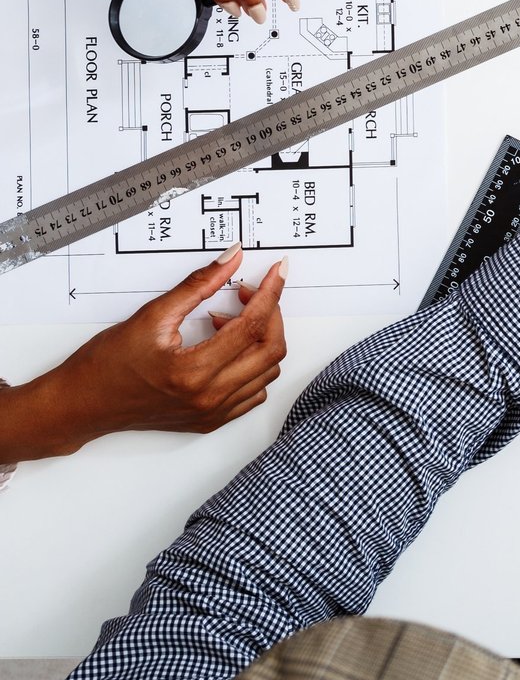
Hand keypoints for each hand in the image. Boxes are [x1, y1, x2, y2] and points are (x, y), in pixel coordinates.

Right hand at [0, 248, 288, 463]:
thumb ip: (197, 286)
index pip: (252, 326)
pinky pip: (254, 391)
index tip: (277, 272)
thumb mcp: (151, 316)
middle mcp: (209, 397)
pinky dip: (252, 364)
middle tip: (247, 293)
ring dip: (258, 339)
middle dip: (268, 314)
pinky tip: (226, 348)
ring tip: (224, 322)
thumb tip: (232, 259)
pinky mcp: (211, 420)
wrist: (82, 404)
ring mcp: (213, 413)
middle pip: (270, 349)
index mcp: (194, 372)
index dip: (269, 293)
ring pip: (266, 371)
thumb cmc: (106, 364)